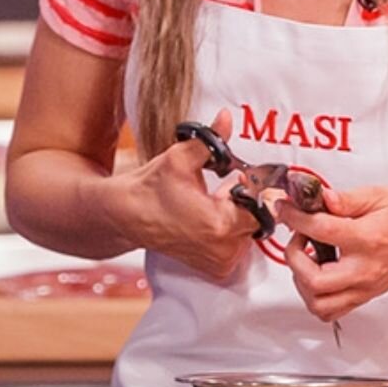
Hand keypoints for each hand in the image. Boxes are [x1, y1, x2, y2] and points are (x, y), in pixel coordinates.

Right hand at [114, 107, 250, 281]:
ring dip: (239, 215)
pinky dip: (230, 230)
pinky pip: (238, 245)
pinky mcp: (214, 268)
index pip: (262, 205)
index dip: (255, 189)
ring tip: (215, 200)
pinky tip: (212, 215)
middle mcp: (223, 249)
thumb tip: (227, 118)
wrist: (125, 216)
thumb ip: (211, 140)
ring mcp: (219, 263)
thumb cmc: (151, 188)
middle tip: (226, 188)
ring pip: (249, 232)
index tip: (240, 178)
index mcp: (219, 224)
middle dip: (246, 201)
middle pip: (258, 219)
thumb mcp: (180, 158)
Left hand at [279, 185, 387, 321]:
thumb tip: (320, 198)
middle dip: (294, 258)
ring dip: (302, 282)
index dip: (294, 217)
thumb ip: (347, 199)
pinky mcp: (364, 296)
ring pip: (319, 303)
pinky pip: (330, 310)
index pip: (319, 230)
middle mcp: (364, 269)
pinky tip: (317, 276)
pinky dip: (315, 298)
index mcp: (367, 239)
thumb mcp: (381, 196)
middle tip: (298, 238)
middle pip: (313, 279)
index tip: (285, 208)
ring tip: (307, 259)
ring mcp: (364, 287)